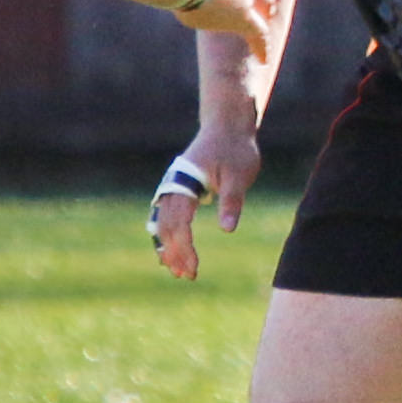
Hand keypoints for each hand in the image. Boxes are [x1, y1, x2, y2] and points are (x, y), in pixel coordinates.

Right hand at [151, 127, 261, 280]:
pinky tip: (169, 254)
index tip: (194, 267)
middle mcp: (172, 184)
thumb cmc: (235, 150)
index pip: (180, 222)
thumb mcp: (239, 176)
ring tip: (177, 272)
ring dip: (168, 247)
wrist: (227, 126)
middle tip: (188, 276)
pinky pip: (164, 216)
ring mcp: (171, 186)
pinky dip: (165, 236)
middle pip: (165, 226)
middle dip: (175, 253)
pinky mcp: (177, 188)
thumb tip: (228, 230)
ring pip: (161, 223)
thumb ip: (232, 202)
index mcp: (185, 181)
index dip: (184, 247)